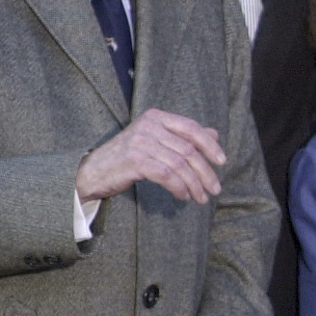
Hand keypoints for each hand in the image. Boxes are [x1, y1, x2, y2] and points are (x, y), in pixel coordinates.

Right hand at [77, 109, 226, 204]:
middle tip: (215, 189)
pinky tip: (183, 196)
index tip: (222, 162)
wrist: (93, 171)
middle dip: (206, 172)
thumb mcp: (157, 142)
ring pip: (180, 165)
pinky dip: (179, 188)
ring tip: (201, 198)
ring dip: (195, 184)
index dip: (210, 145)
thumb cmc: (129, 157)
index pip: (191, 128)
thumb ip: (183, 137)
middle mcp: (149, 126)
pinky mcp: (134, 160)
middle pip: (189, 150)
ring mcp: (140, 142)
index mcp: (156, 117)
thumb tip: (215, 134)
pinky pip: (166, 176)